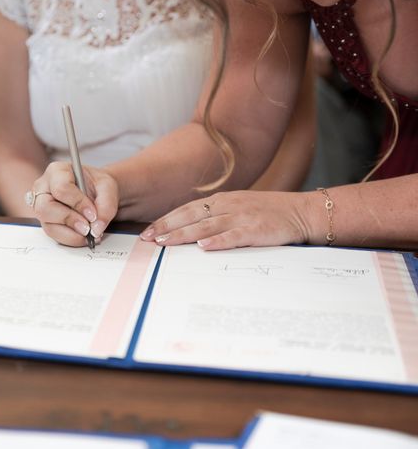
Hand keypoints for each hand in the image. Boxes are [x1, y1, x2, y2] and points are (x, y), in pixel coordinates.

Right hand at [31, 162, 118, 246]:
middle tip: (88, 228)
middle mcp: (43, 188)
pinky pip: (54, 235)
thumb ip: (106, 205)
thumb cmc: (97, 185)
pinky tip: (84, 236)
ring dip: (71, 234)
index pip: (61, 188)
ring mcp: (42, 207)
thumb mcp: (108, 188)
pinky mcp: (47, 222)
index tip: (93, 214)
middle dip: (70, 220)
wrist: (97, 194)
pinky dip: (71, 239)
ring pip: (48, 225)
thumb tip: (96, 227)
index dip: (77, 203)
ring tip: (90, 234)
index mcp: (57, 171)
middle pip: (46, 208)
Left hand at [140, 190, 314, 249]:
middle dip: (166, 227)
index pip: (186, 210)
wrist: (301, 211)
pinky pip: (233, 236)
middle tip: (147, 239)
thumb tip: (190, 231)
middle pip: (190, 216)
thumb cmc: (267, 212)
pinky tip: (204, 247)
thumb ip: (215, 216)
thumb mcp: (237, 208)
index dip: (166, 221)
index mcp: (221, 201)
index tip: (148, 232)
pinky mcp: (256, 230)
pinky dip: (218, 241)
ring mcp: (241, 217)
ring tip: (165, 243)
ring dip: (183, 234)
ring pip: (206, 226)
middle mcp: (227, 206)